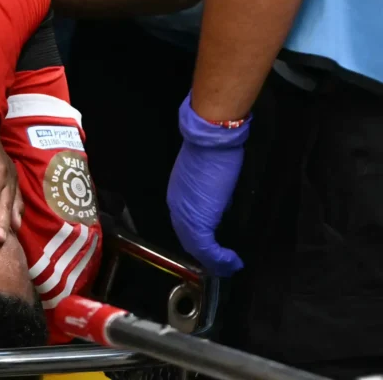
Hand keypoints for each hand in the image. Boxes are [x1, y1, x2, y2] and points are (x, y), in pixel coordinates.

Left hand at [167, 94, 247, 276]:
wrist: (211, 142)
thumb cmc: (214, 153)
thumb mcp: (210, 179)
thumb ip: (210, 196)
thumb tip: (221, 207)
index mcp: (178, 197)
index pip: (186, 226)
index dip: (200, 241)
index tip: (215, 250)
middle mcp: (177, 208)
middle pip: (188, 240)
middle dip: (206, 256)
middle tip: (223, 265)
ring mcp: (185, 215)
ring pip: (196, 247)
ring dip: (214, 261)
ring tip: (229, 267)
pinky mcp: (198, 221)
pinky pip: (206, 248)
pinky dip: (220, 259)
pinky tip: (232, 262)